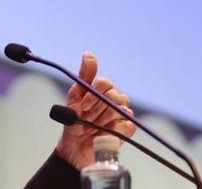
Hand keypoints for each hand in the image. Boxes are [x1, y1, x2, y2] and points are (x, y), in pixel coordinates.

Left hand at [54, 51, 136, 168]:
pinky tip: (104, 133)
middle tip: (87, 119)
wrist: (74, 148)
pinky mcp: (126, 129)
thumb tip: (89, 54)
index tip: (83, 107)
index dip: (93, 96)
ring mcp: (122, 114)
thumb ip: (84, 76)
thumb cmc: (73, 122)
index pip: (105, 83)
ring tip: (93, 127)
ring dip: (104, 120)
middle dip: (97, 110)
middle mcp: (114, 99)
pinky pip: (127, 125)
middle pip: (114, 95)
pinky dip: (115, 130)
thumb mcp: (74, 97)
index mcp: (102, 89)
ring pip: (121, 109)